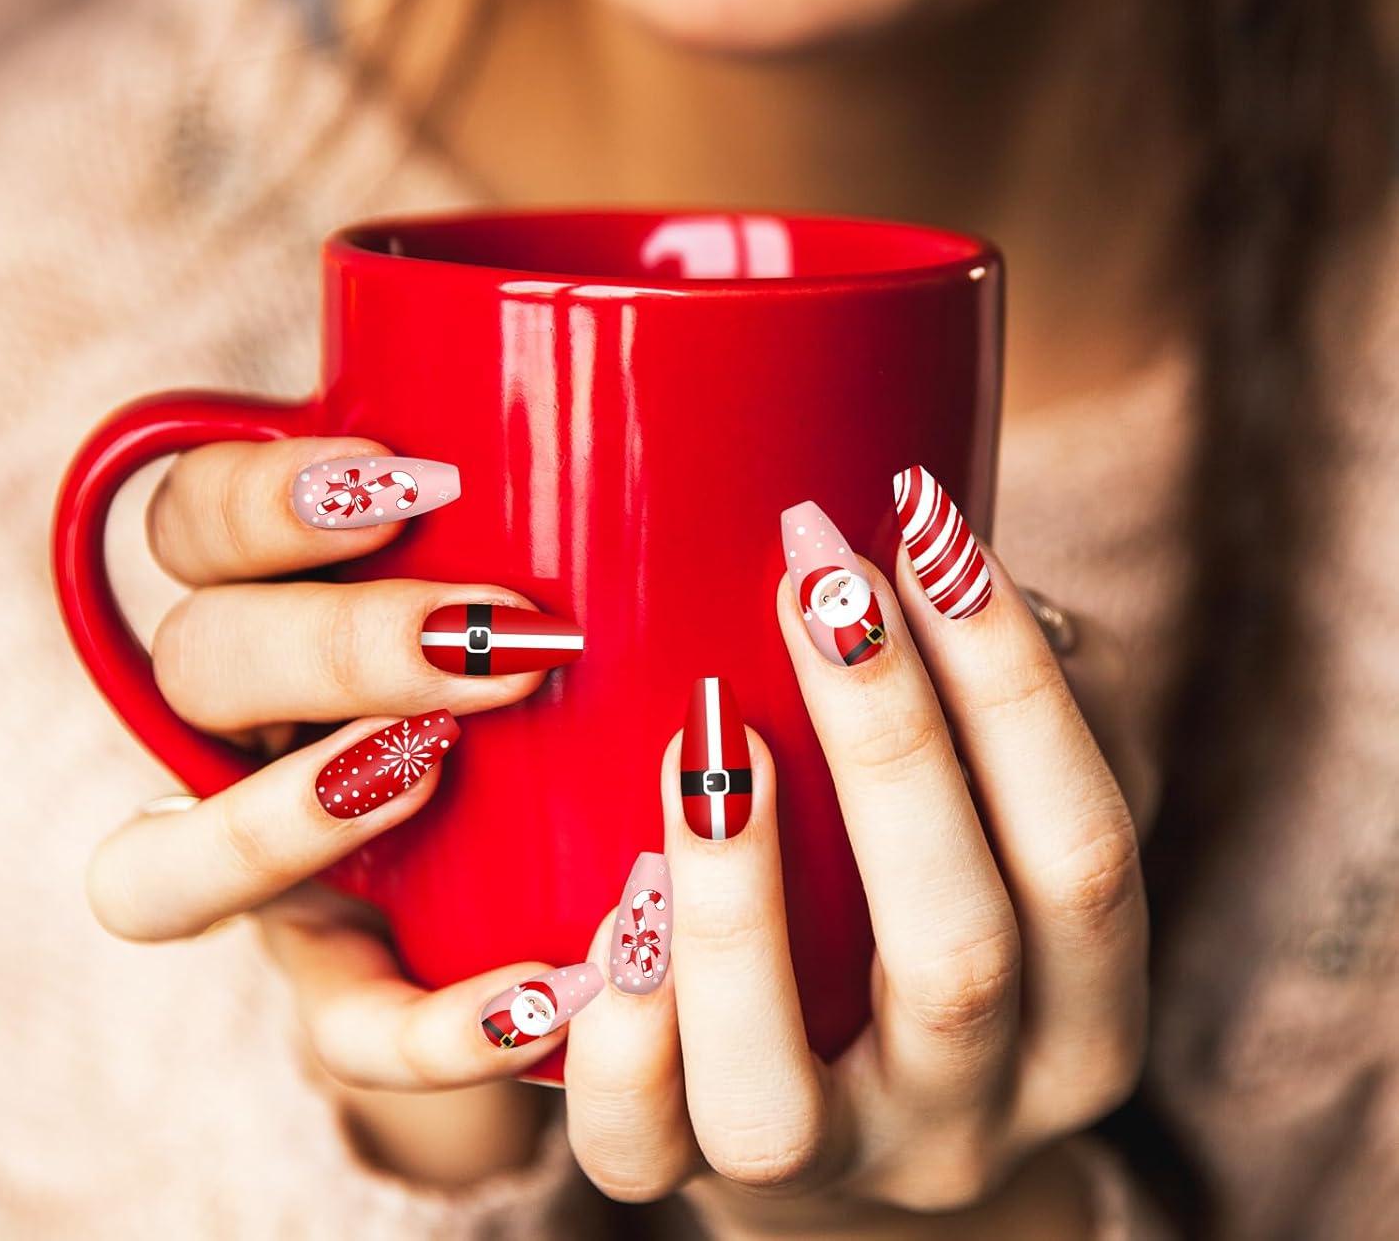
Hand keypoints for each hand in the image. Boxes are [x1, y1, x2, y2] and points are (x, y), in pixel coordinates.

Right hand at [86, 438, 581, 1181]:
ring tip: (431, 772)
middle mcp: (251, 728)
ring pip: (156, 865)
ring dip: (282, 815)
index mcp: (290, 597)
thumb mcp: (593, 579)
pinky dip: (428, 1029)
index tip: (419, 479)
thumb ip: (608, 519)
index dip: (263, 498)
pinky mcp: (340, 993)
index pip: (191, 522)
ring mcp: (272, 868)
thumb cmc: (598, 669)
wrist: (595, 855)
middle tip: (504, 638)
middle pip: (195, 662)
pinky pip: (334, 1032)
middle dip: (335, 642)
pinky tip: (547, 997)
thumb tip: (789, 480)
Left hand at [562, 477, 1148, 1236]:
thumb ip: (1002, 706)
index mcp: (1084, 1011)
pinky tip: (609, 898)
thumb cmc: (931, 914)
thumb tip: (931, 552)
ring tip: (702, 729)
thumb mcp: (1005, 823)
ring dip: (733, 896)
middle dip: (886, 744)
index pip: (1083, 850)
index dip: (1012, 686)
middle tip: (813, 579)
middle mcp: (974, 1110)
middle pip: (953, 952)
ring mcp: (831, 1165)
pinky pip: (640, 1150)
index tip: (925, 518)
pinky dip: (620, 1026)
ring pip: (776, 1086)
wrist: (860, 1128)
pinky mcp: (694, 1187)